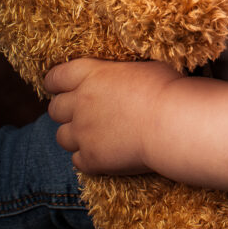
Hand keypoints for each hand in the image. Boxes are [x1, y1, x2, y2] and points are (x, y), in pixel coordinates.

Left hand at [45, 58, 182, 174]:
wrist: (173, 123)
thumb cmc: (166, 89)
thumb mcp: (141, 67)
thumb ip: (119, 73)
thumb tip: (122, 76)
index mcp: (91, 74)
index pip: (55, 77)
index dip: (55, 83)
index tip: (60, 88)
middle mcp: (80, 103)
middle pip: (55, 109)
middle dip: (64, 111)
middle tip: (81, 112)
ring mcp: (83, 133)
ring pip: (61, 137)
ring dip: (74, 135)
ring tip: (93, 135)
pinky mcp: (92, 159)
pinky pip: (77, 161)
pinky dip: (87, 158)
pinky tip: (105, 153)